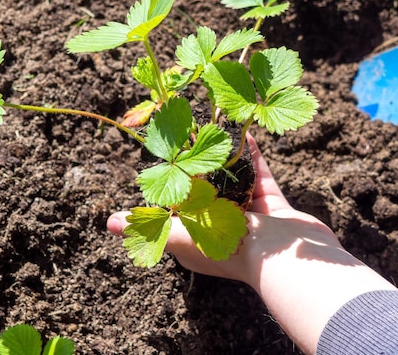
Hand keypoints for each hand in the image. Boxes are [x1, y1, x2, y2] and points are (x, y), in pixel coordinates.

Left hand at [107, 135, 395, 353]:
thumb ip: (153, 225)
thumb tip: (110, 223)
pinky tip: (245, 137)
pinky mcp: (273, 209)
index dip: (168, 193)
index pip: (176, 216)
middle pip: (206, 197)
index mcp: (198, 245)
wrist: (288, 261)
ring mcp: (251, 222)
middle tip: (187, 141)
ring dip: (226, 163)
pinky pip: (260, 178)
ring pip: (234, 186)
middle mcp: (223, 233)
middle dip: (198, 171)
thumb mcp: (185, 237)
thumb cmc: (232, 251)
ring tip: (214, 135)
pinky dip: (252, 159)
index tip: (162, 166)